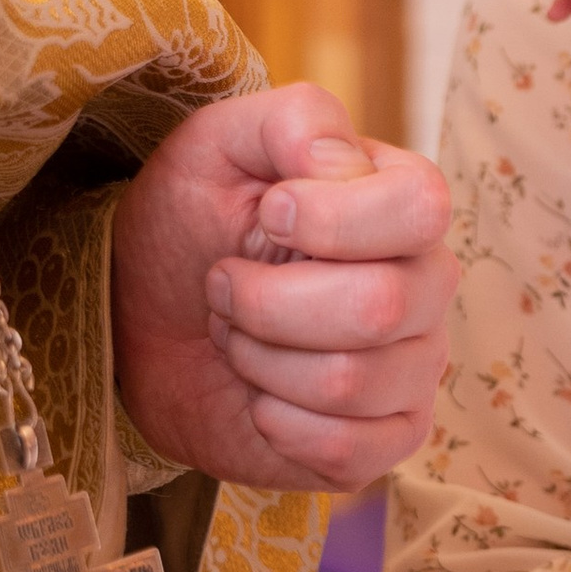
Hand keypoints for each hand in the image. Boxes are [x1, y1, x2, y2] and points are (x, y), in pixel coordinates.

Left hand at [111, 83, 454, 489]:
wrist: (144, 324)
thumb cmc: (189, 226)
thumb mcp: (218, 146)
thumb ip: (291, 122)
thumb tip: (346, 163)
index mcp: (403, 203)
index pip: (422, 209)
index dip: (330, 219)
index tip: (267, 213)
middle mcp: (426, 285)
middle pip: (382, 306)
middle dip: (267, 302)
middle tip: (222, 286)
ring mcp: (414, 368)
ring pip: (354, 381)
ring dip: (260, 360)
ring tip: (236, 338)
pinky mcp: (385, 441)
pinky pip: (351, 449)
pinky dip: (279, 424)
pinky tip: (258, 399)